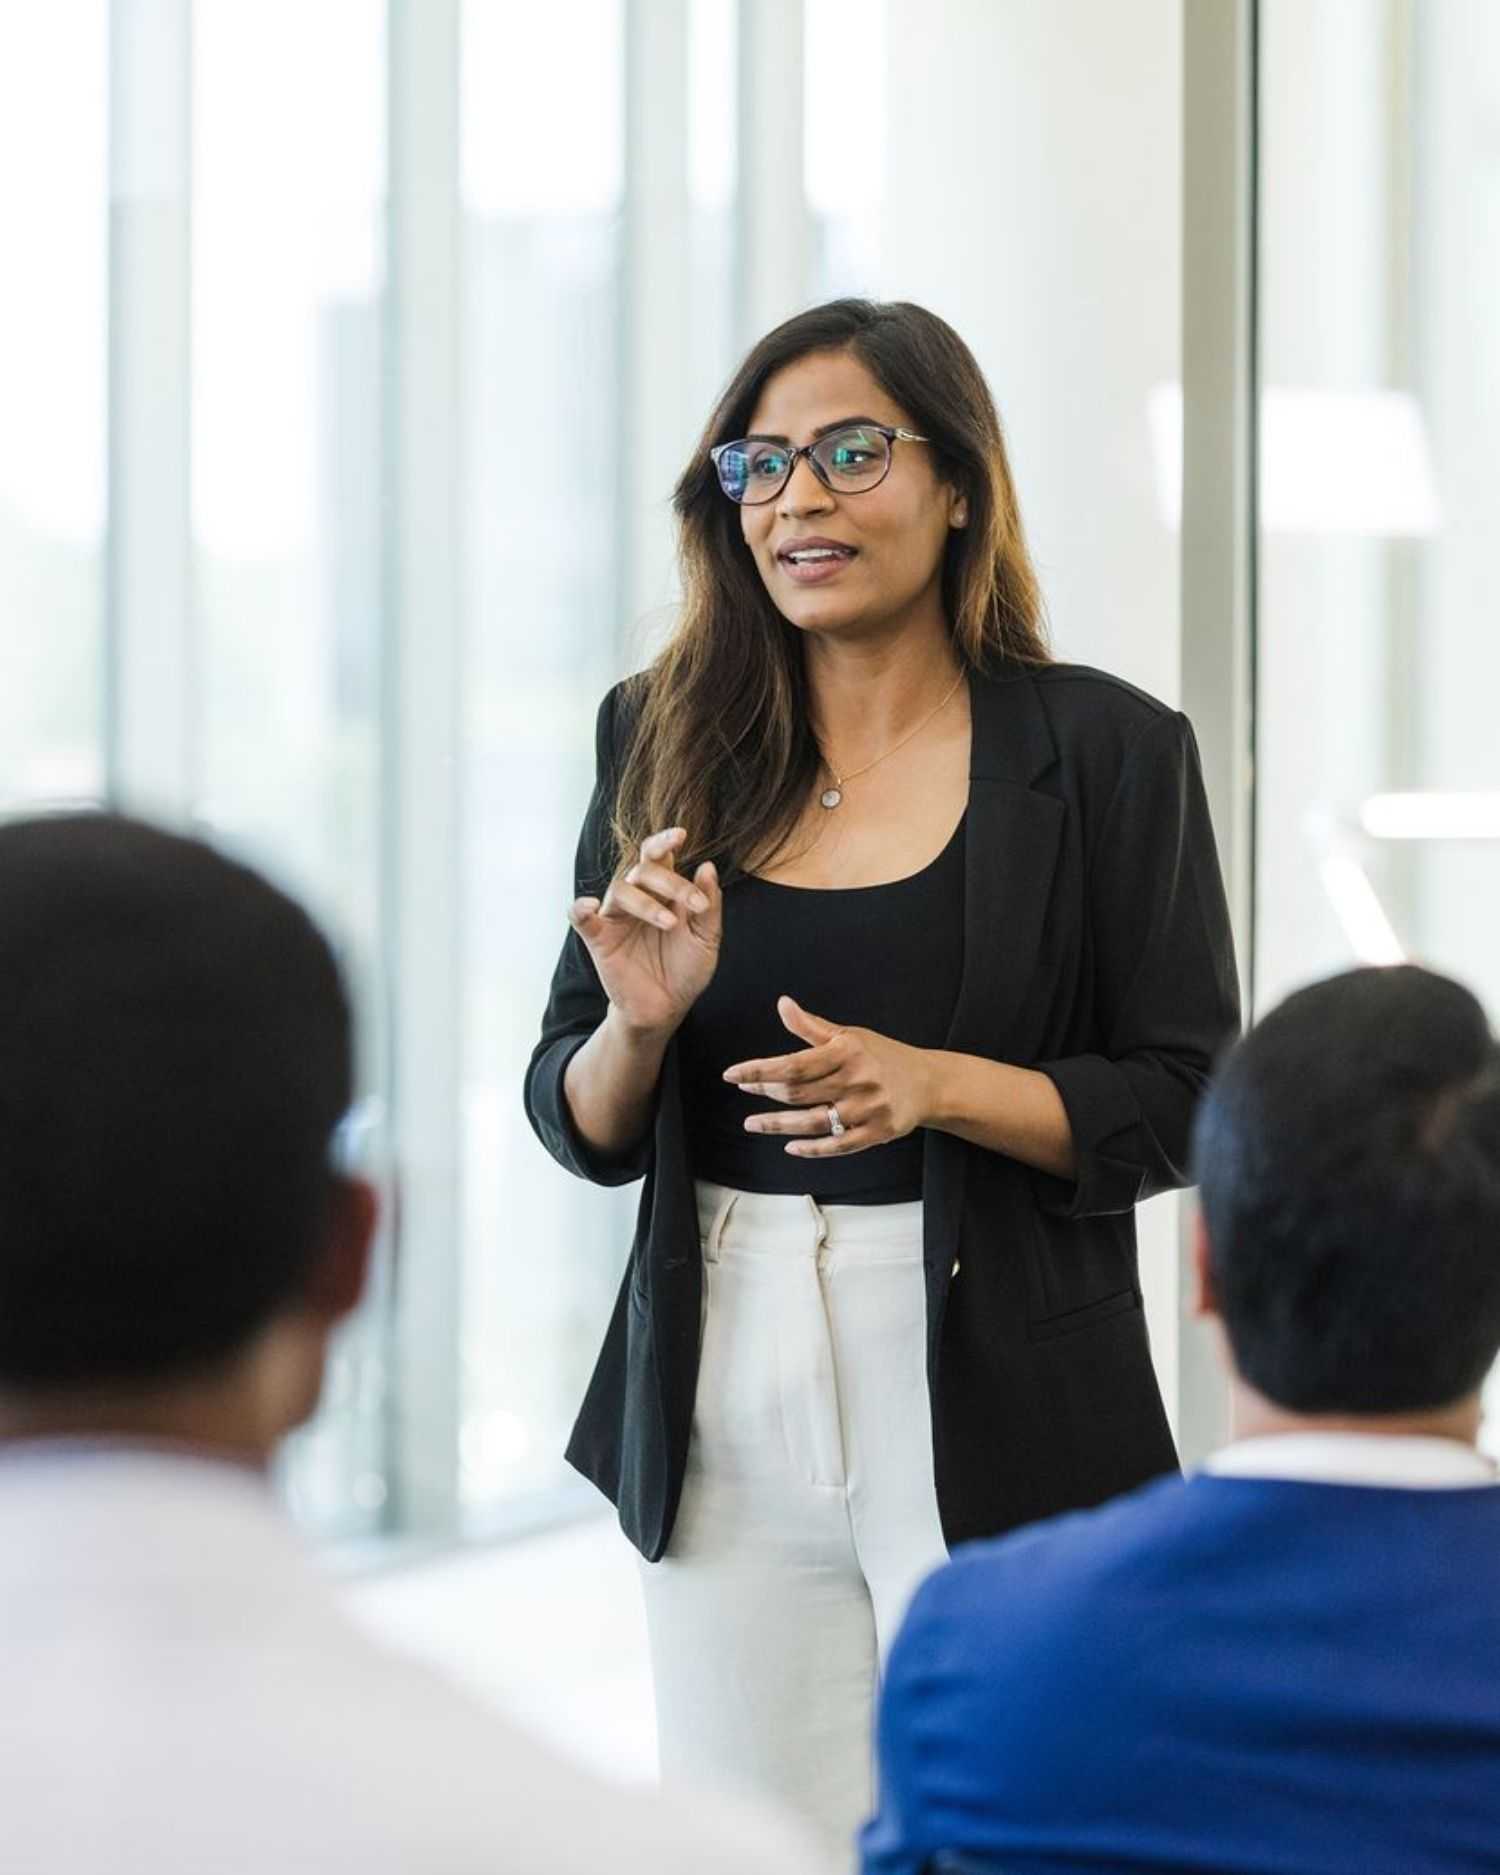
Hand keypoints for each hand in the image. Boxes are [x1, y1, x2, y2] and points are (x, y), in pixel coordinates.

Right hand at [568, 827, 722, 1037]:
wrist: (668, 1008)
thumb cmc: (687, 969)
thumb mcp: (707, 939)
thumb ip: (710, 905)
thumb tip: (707, 866)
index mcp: (663, 892)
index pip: (659, 857)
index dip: (665, 841)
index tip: (681, 835)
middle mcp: (638, 898)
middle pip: (643, 870)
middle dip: (671, 882)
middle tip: (695, 904)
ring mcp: (616, 917)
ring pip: (620, 889)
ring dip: (646, 902)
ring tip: (669, 924)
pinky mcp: (598, 939)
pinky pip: (580, 917)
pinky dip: (580, 909)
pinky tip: (589, 906)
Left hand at [723, 996, 935, 1156]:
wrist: (928, 1082)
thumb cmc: (881, 1055)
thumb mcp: (849, 1035)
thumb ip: (811, 1026)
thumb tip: (782, 1004)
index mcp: (847, 1052)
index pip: (793, 1064)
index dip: (759, 1070)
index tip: (732, 1074)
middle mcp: (857, 1080)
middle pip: (798, 1093)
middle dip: (765, 1092)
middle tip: (744, 1090)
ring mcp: (867, 1109)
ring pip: (812, 1122)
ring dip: (777, 1125)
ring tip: (752, 1124)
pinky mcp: (876, 1133)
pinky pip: (837, 1145)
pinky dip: (811, 1148)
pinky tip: (789, 1146)